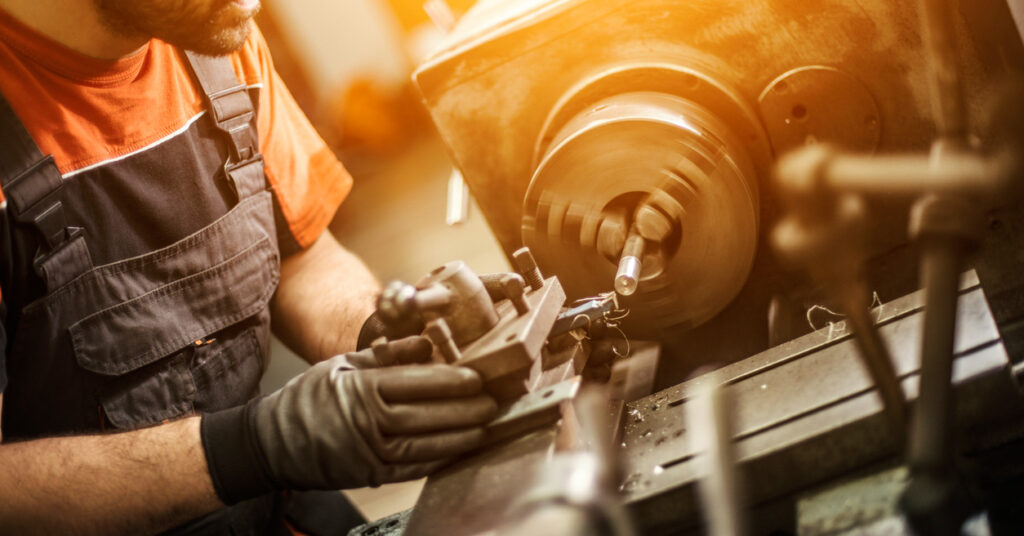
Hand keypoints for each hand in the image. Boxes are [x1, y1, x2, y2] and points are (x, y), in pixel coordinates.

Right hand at [250, 338, 496, 489]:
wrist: (272, 443)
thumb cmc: (309, 398)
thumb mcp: (342, 364)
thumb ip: (386, 354)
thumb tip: (426, 343)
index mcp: (359, 389)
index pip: (413, 383)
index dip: (448, 381)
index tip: (476, 377)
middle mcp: (365, 422)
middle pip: (424, 415)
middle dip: (463, 409)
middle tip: (492, 401)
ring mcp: (367, 452)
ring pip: (423, 445)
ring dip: (459, 437)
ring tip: (486, 426)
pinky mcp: (370, 474)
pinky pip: (412, 469)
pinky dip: (440, 459)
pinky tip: (461, 449)